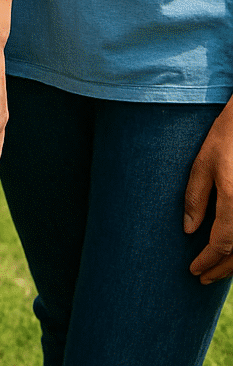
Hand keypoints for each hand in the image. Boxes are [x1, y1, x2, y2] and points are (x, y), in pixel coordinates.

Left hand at [186, 99, 232, 283]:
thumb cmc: (227, 137)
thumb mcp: (204, 163)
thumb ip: (196, 198)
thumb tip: (188, 230)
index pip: (222, 244)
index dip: (208, 261)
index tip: (193, 270)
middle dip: (221, 270)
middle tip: (202, 278)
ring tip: (216, 270)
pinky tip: (232, 251)